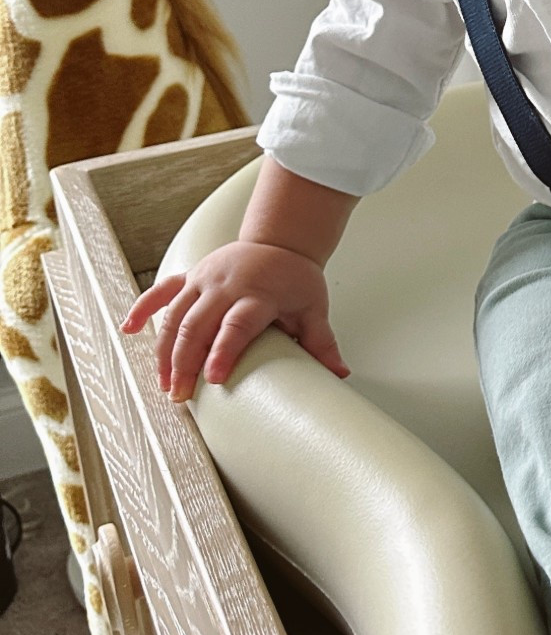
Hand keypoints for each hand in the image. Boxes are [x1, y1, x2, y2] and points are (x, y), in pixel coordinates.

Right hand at [118, 241, 349, 403]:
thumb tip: (339, 374)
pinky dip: (142, 309)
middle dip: (185, 362)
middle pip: (198, 325)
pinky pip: (160, 291)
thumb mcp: (313, 308)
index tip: (213, 379)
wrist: (281, 239)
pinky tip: (127, 330)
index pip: (238, 325)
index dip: (224, 351)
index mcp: (257, 293)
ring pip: (174, 315)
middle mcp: (226, 285)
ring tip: (163, 383)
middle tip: (179, 396)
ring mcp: (204, 279)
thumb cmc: (295, 278)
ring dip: (164, 351)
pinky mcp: (190, 276)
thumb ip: (321, 341)